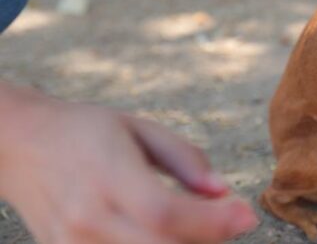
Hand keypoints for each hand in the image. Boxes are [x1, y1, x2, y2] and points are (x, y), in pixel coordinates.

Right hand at [0, 89, 257, 243]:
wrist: (19, 144)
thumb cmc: (86, 131)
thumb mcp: (139, 129)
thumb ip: (184, 159)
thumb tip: (222, 191)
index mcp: (108, 175)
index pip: (166, 214)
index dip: (214, 222)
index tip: (247, 214)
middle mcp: (87, 217)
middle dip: (208, 240)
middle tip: (230, 221)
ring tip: (195, 224)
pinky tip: (165, 234)